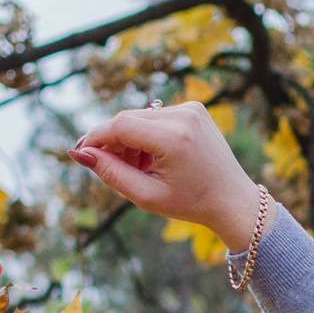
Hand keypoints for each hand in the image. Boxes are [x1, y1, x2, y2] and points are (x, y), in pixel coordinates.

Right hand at [70, 102, 265, 250]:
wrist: (234, 201)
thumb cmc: (191, 203)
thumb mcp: (147, 196)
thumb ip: (111, 174)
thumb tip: (79, 153)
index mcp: (174, 137)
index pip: (119, 126)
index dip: (96, 138)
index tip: (80, 153)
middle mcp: (183, 115)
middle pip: (128, 119)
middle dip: (113, 142)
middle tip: (110, 167)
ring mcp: (191, 109)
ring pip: (141, 117)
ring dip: (131, 139)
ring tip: (139, 168)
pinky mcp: (195, 109)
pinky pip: (157, 117)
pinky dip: (148, 135)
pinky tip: (155, 158)